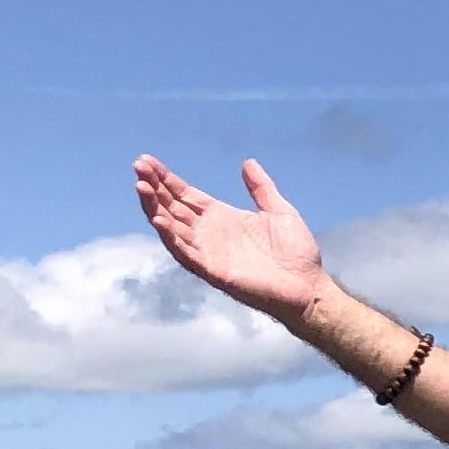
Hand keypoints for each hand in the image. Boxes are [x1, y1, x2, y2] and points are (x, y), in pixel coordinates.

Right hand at [134, 155, 329, 326]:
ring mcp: (208, 252)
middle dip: (154, 187)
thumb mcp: (279, 211)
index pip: (185, 195)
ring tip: (141, 187)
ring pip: (172, 228)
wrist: (310, 287)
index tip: (147, 161)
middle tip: (138, 167)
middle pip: (172, 206)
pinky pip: (185, 253)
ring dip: (154, 208)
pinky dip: (170, 237)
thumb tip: (248, 162)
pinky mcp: (213, 270)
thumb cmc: (297, 254)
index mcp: (221, 218)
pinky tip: (158, 219)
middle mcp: (209, 233)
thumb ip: (261, 188)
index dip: (166, 179)